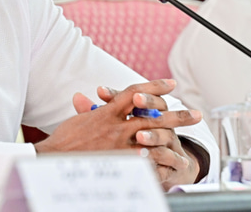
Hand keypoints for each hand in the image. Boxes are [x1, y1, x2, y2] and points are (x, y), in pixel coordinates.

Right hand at [34, 79, 201, 188]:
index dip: (155, 86)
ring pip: (153, 139)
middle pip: (153, 116)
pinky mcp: (118, 162)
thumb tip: (82, 98)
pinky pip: (144, 162)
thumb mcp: (76, 119)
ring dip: (174, 142)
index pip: (136, 92)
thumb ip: (86, 109)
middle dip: (177, 115)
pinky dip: (159, 164)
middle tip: (196, 114)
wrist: (53, 158)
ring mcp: (119, 145)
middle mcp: (117, 125)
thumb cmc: (63, 140)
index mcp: (107, 111)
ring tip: (189, 150)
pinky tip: (173, 166)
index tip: (171, 84)